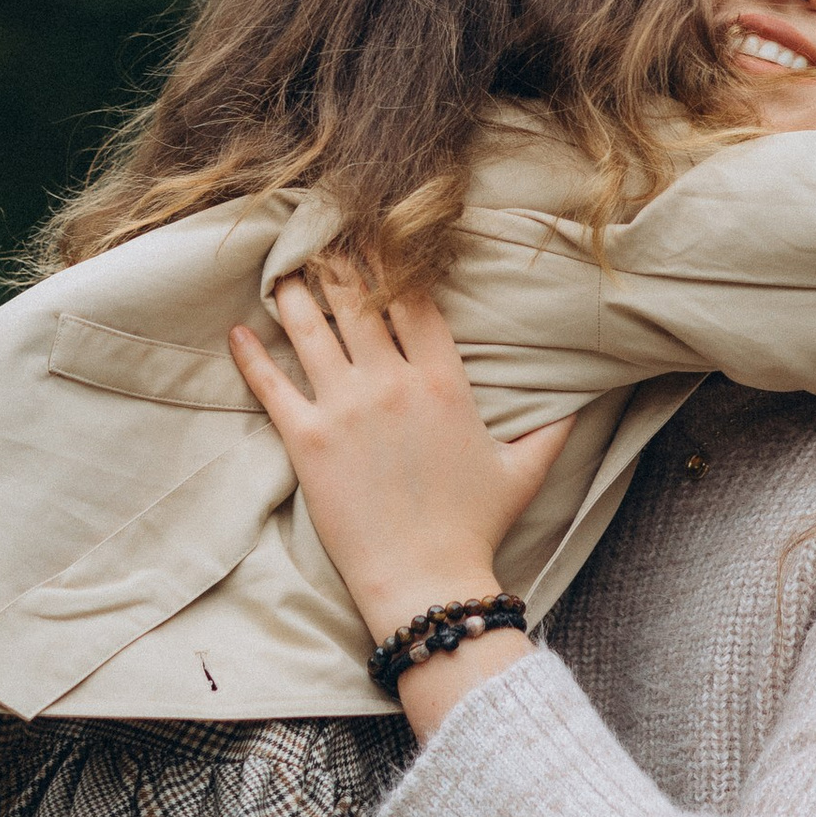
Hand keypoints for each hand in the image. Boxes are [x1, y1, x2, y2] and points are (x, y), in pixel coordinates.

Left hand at [229, 269, 571, 724]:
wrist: (426, 581)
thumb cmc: (475, 528)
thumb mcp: (523, 471)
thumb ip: (550, 428)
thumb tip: (579, 404)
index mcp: (442, 380)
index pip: (413, 299)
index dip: (392, 260)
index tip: (375, 235)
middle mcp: (391, 382)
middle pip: (356, 300)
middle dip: (336, 262)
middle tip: (319, 237)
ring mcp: (345, 408)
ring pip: (309, 329)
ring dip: (293, 294)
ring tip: (280, 272)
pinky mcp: (307, 441)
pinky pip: (271, 385)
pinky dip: (250, 356)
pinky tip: (236, 332)